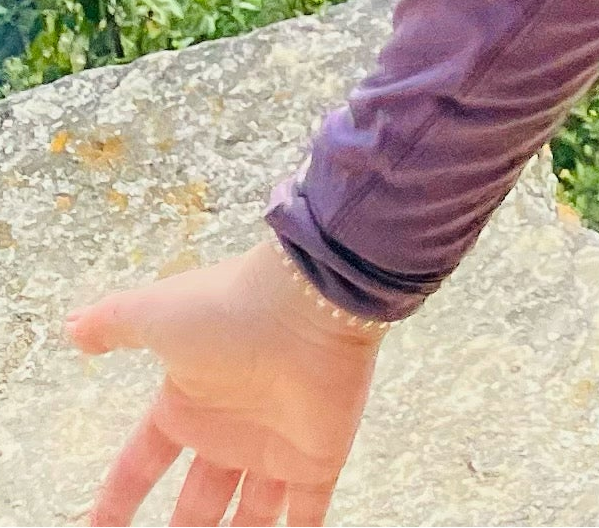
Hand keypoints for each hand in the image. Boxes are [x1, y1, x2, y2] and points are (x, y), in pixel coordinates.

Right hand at [65, 237, 385, 524]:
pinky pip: (307, 513)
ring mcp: (275, 446)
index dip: (118, 499)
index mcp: (188, 404)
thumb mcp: (155, 313)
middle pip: (197, 501)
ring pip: (249, 516)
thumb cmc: (232, 306)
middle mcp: (231, 430)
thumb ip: (112, 323)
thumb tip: (73, 326)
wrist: (313, 300)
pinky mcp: (318, 459)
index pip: (141, 464)